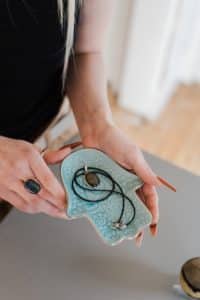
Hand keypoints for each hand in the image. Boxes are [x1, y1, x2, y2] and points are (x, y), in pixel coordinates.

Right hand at [0, 136, 70, 218]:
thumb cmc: (9, 149)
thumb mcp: (31, 147)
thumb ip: (51, 155)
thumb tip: (68, 153)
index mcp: (28, 156)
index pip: (47, 180)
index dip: (60, 194)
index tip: (70, 200)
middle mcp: (18, 170)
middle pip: (42, 194)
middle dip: (58, 206)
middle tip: (69, 211)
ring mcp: (8, 182)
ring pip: (32, 203)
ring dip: (47, 210)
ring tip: (59, 212)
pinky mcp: (3, 192)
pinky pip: (21, 205)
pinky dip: (34, 209)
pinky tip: (43, 209)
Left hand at [82, 123, 160, 245]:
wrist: (95, 131)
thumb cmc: (115, 140)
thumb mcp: (132, 155)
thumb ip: (144, 171)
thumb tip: (158, 186)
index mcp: (139, 174)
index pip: (150, 197)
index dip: (152, 211)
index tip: (152, 225)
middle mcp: (128, 180)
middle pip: (137, 204)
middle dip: (140, 220)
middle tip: (140, 237)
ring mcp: (115, 182)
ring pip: (123, 203)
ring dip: (126, 218)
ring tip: (126, 233)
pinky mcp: (103, 181)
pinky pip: (108, 197)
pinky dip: (110, 209)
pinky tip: (109, 219)